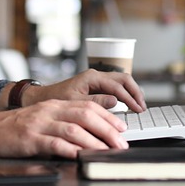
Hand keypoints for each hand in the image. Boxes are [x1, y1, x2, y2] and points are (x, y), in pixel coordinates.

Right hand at [0, 99, 129, 159]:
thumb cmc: (14, 128)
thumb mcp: (42, 119)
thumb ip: (63, 122)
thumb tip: (91, 134)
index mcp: (55, 105)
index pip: (89, 106)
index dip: (108, 118)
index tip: (121, 130)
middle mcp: (50, 111)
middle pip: (86, 115)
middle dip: (107, 130)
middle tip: (121, 144)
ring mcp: (39, 124)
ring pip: (74, 129)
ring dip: (94, 142)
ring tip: (107, 152)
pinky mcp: (29, 139)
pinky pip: (54, 143)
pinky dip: (71, 150)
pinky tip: (81, 156)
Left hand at [27, 69, 146, 112]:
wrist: (43, 98)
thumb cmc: (56, 99)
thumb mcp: (75, 103)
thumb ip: (96, 102)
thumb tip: (115, 101)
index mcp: (92, 77)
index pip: (117, 86)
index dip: (130, 98)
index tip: (137, 110)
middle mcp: (96, 75)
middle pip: (124, 79)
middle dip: (135, 92)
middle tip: (142, 107)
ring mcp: (97, 79)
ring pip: (121, 81)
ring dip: (132, 92)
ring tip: (139, 105)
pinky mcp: (96, 85)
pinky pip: (115, 86)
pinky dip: (125, 94)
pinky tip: (128, 104)